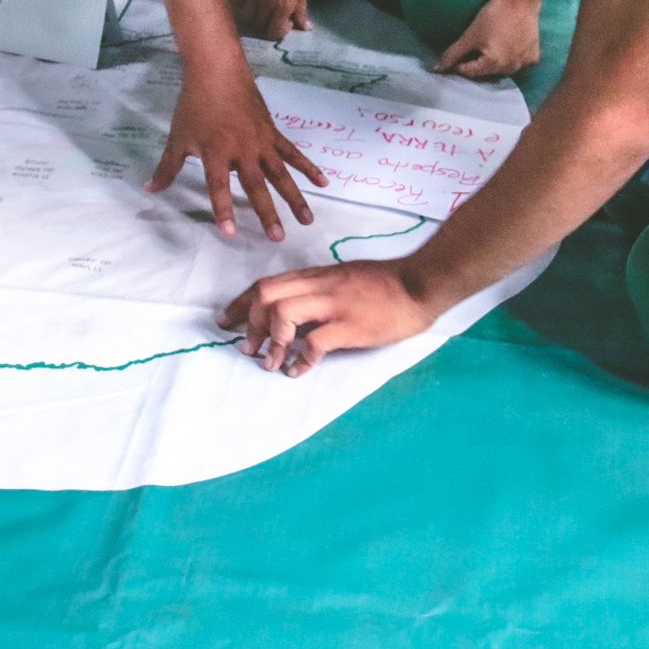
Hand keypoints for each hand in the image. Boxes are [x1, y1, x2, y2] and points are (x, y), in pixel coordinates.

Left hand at [149, 74, 326, 240]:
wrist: (218, 70)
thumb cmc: (195, 105)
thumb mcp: (177, 138)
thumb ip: (167, 168)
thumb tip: (150, 190)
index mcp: (216, 153)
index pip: (218, 187)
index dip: (223, 210)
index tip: (229, 233)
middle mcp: (242, 151)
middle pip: (257, 186)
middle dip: (267, 214)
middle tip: (278, 238)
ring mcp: (261, 142)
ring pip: (281, 174)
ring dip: (295, 198)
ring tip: (307, 220)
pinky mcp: (273, 133)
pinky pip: (293, 153)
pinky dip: (308, 167)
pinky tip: (324, 182)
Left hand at [220, 259, 438, 375]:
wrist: (420, 283)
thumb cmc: (386, 283)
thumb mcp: (344, 278)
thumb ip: (318, 291)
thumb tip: (295, 315)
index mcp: (316, 276)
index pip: (266, 283)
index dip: (240, 302)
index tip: (227, 321)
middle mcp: (319, 286)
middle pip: (266, 295)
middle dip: (248, 323)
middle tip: (247, 347)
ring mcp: (334, 305)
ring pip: (283, 314)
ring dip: (271, 342)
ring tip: (271, 362)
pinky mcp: (350, 326)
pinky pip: (314, 343)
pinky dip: (300, 360)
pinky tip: (299, 371)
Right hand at [230, 0, 315, 39]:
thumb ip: (300, 8)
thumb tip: (304, 26)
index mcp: (283, 5)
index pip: (273, 32)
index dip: (279, 31)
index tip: (285, 21)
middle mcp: (265, 2)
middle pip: (257, 26)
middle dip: (265, 25)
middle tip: (272, 16)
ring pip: (245, 15)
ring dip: (252, 16)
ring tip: (260, 9)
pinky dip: (242, 3)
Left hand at [432, 0, 543, 78]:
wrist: (520, 0)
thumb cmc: (493, 16)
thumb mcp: (470, 35)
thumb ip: (452, 54)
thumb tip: (436, 69)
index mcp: (493, 64)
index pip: (469, 72)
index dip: (459, 64)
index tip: (457, 54)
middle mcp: (510, 69)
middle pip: (486, 72)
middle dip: (477, 64)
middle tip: (475, 48)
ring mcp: (524, 64)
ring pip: (503, 69)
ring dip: (495, 62)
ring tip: (492, 45)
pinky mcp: (534, 57)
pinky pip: (519, 63)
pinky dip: (512, 58)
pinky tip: (508, 45)